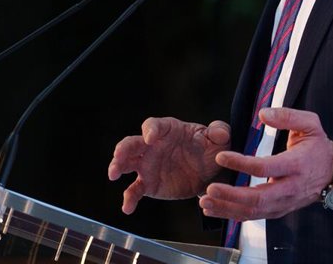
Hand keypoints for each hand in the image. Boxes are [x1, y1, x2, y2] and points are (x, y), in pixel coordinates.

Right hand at [108, 117, 230, 213]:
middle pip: (132, 143)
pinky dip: (129, 199)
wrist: (211, 173)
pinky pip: (135, 190)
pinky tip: (127, 208)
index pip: (153, 125)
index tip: (151, 137)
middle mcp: (153, 146)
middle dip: (123, 149)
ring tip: (112, 175)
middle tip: (118, 157)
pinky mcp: (149, 184)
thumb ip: (220, 132)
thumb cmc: (212, 149)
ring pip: (126, 164)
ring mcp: (148, 166)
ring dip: (116, 167)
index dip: (150, 130)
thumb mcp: (220, 139)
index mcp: (169, 130)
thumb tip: (218, 132)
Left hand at [199, 107, 332, 221]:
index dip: (241, 163)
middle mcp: (290, 188)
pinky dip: (233, 215)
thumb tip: (263, 114)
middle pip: (258, 198)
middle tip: (210, 189)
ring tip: (205, 202)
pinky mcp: (279, 211)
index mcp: (296, 165)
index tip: (221, 156)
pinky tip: (216, 210)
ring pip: (254, 212)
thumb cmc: (318, 146)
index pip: (265, 167)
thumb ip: (287, 116)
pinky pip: (255, 216)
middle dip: (231, 196)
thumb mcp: (310, 124)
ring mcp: (285, 203)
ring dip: (227, 209)